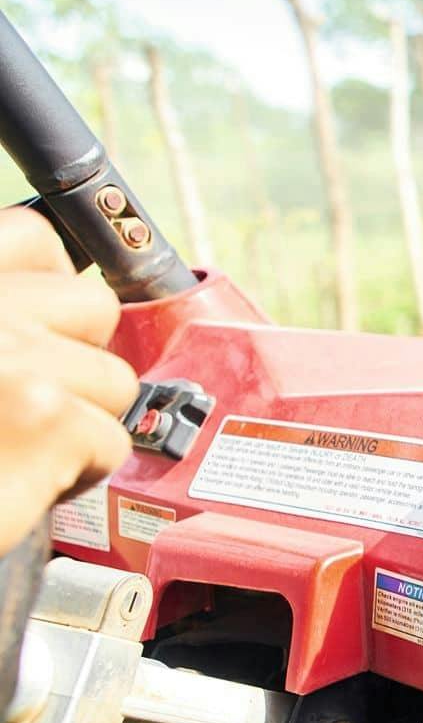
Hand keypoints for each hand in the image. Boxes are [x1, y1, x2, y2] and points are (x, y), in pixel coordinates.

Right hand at [0, 206, 135, 553]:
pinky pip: (109, 440)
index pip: (33, 240)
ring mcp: (9, 353)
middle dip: (75, 362)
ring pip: (113, 380)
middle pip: (94, 308)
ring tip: (14, 447)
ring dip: (77, 424)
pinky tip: (17, 483)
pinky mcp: (43, 415)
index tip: (36, 335)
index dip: (49, 294)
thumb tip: (51, 292)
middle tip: (27, 404)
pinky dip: (76, 475)